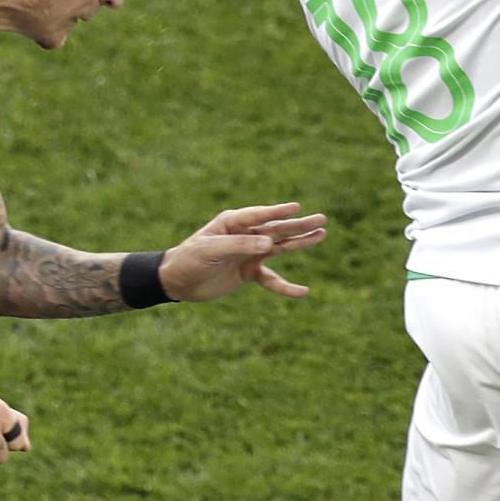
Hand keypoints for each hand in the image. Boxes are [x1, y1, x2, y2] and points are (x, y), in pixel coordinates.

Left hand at [159, 203, 328, 301]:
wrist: (177, 282)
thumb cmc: (189, 259)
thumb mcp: (211, 250)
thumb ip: (240, 245)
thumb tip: (270, 245)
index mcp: (232, 223)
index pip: (259, 216)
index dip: (277, 212)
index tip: (296, 208)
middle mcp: (244, 235)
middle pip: (276, 229)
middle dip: (298, 226)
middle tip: (322, 219)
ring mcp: (249, 253)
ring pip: (280, 248)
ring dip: (300, 243)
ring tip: (321, 235)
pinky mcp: (248, 272)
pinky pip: (271, 279)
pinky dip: (285, 286)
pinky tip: (303, 292)